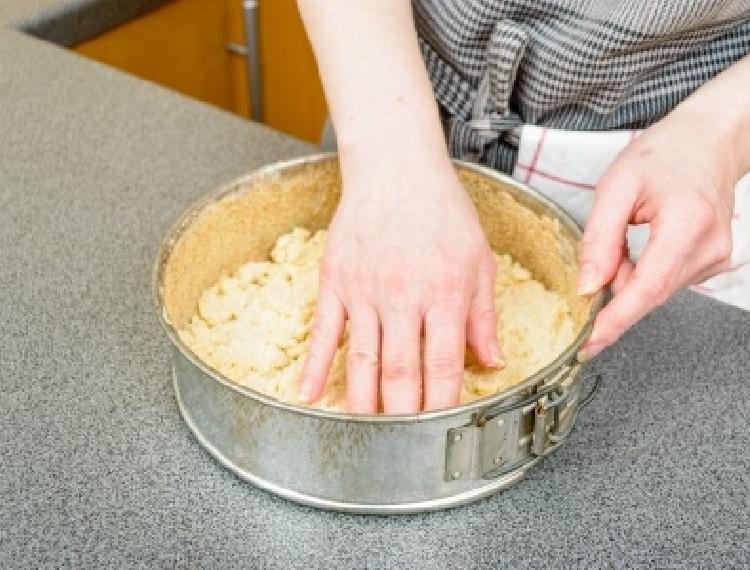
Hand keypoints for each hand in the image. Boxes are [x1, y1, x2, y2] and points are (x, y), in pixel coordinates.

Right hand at [298, 153, 502, 412]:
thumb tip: (492, 363)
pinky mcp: (335, 282)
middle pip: (400, 370)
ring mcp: (364, 291)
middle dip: (401, 415)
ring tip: (360, 436)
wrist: (396, 169)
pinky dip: (314, 366)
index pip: (443, 365)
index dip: (441, 405)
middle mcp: (403, 297)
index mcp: (445, 294)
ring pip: (361, 359)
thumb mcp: (479, 260)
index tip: (441, 434)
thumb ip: (483, 315)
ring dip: (361, 403)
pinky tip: (308, 395)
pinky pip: (323, 331)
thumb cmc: (442, 211)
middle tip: (401, 448)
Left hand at [577, 107, 737, 359]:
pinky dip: (642, 274)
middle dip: (613, 289)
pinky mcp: (712, 262)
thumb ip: (598, 239)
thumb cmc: (663, 155)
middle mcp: (709, 247)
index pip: (647, 288)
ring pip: (654, 291)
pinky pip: (665, 283)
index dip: (615, 321)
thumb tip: (587, 287)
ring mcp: (715, 258)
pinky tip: (641, 245)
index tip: (589, 344)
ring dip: (627, 279)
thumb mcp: (616, 187)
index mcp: (686, 223)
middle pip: (648, 294)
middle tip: (599, 255)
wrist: (707, 142)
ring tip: (627, 235)